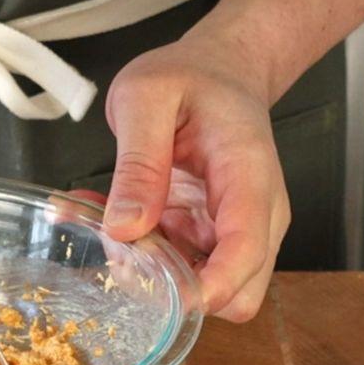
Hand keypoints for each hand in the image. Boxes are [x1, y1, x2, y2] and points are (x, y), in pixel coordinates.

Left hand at [97, 29, 289, 322]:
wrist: (217, 70)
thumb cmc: (188, 77)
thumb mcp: (145, 99)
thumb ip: (138, 163)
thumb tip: (126, 227)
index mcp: (248, 175)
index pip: (245, 252)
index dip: (207, 288)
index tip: (159, 294)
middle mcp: (255, 213)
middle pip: (237, 291)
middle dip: (177, 290)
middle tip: (122, 250)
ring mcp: (233, 229)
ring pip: (206, 290)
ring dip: (153, 275)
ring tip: (108, 228)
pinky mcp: (208, 235)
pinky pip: (182, 270)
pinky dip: (144, 259)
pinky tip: (112, 221)